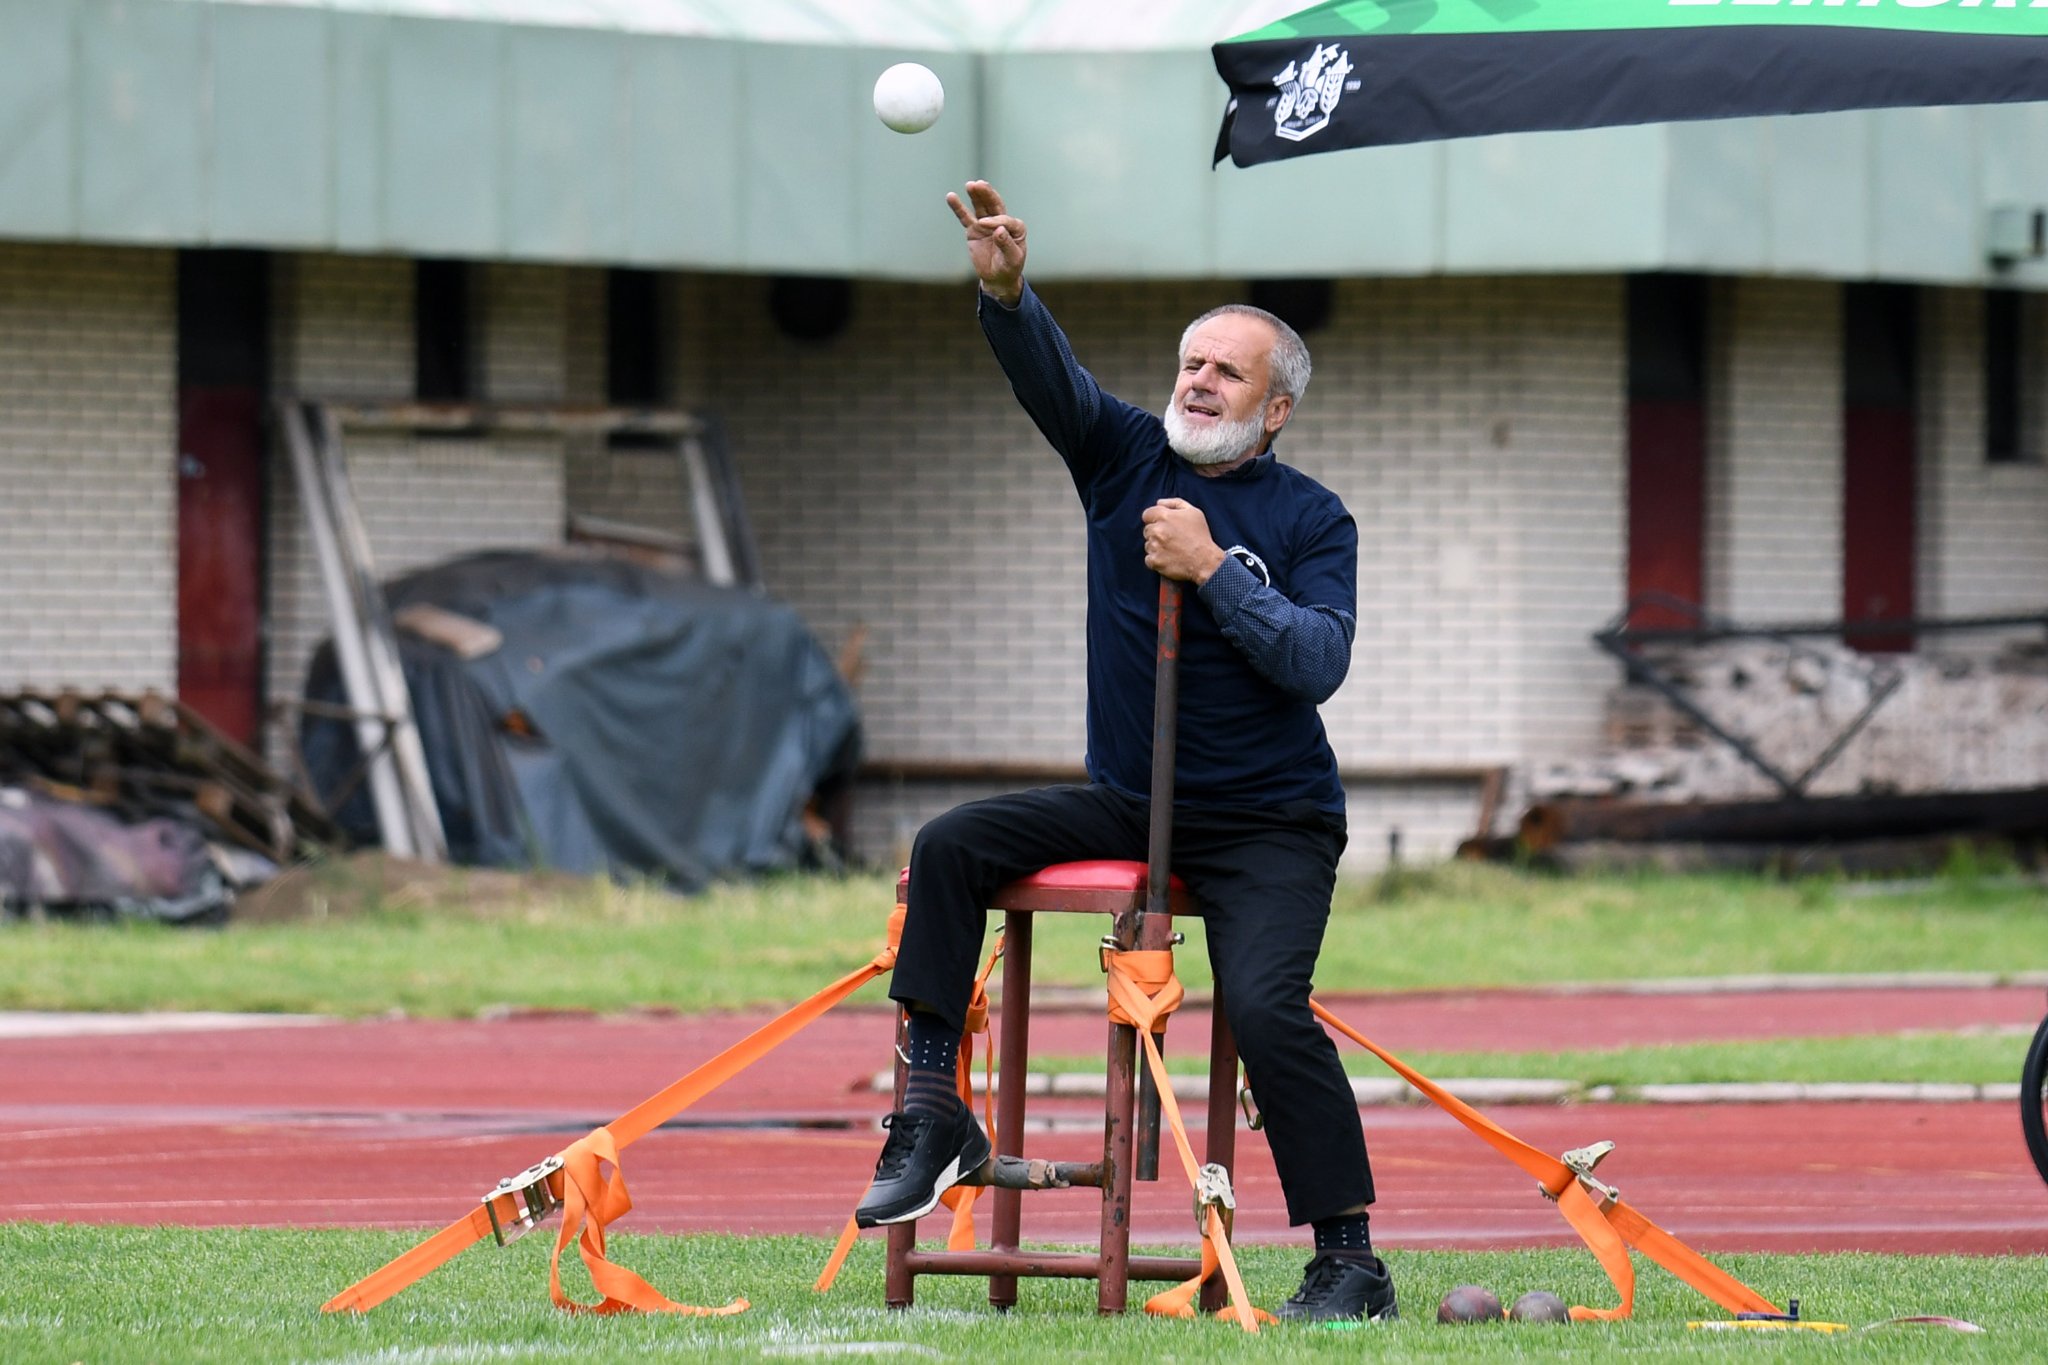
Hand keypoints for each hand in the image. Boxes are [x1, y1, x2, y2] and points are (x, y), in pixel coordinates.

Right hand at [945, 181, 1026, 304]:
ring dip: (976, 196)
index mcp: (1016, 228)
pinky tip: (951, 197)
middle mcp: (1002, 222)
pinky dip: (958, 207)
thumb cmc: (1009, 268)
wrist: (998, 278)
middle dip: (987, 195)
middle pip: (995, 205)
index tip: (985, 225)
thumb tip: (998, 230)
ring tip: (970, 185)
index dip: (995, 220)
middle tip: (979, 184)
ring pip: (981, 207)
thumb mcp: (1012, 260)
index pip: (1004, 219)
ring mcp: (987, 224)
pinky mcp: (975, 229)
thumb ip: (1007, 245)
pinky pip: (966, 217)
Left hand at [1141, 499, 1226, 584]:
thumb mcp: (1193, 512)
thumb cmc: (1200, 536)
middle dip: (1156, 533)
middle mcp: (1157, 530)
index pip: (1147, 514)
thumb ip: (1175, 503)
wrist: (1205, 561)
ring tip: (1172, 549)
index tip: (1164, 526)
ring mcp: (1155, 546)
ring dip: (1156, 547)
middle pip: (1147, 530)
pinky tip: (1169, 559)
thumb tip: (1159, 503)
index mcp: (1164, 516)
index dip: (1155, 519)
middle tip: (1172, 539)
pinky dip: (1156, 560)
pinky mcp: (1154, 561)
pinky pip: (1148, 559)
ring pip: (1148, 545)